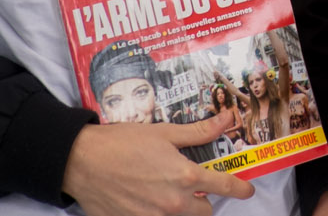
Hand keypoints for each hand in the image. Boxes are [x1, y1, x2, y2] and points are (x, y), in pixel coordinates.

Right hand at [61, 119, 253, 215]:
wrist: (81, 161)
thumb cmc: (121, 143)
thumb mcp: (164, 132)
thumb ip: (199, 132)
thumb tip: (226, 120)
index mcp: (186, 177)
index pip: (225, 187)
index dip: (240, 189)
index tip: (246, 189)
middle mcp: (174, 203)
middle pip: (205, 211)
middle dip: (204, 200)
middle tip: (191, 186)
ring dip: (181, 209)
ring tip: (165, 191)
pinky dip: (157, 213)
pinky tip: (145, 199)